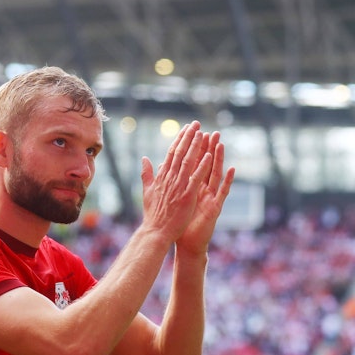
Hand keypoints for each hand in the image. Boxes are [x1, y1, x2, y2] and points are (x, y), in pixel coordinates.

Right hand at [139, 121, 213, 241]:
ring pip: (188, 162)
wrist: (155, 231)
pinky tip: (209, 155)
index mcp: (162, 176)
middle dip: (189, 137)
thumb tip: (144, 158)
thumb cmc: (153, 214)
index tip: (186, 128)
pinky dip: (202, 166)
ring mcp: (178, 186)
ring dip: (196, 146)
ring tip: (203, 133)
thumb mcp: (147, 190)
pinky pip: (196, 178)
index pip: (171, 153)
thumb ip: (146, 173)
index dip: (180, 139)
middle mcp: (170, 178)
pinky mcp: (187, 196)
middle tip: (197, 124)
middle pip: (180, 153)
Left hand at [175, 129, 235, 255]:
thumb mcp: (172, 198)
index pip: (193, 163)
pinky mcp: (215, 208)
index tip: (194, 133)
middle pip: (206, 166)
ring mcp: (210, 197)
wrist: (186, 242)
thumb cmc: (179, 222)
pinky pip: (223, 192)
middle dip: (208, 149)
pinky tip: (232, 169)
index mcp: (192, 186)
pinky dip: (227, 181)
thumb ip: (167, 180)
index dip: (194, 149)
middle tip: (212, 132)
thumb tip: (160, 164)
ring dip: (218, 159)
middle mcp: (203, 189)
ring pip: (215, 174)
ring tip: (220, 143)